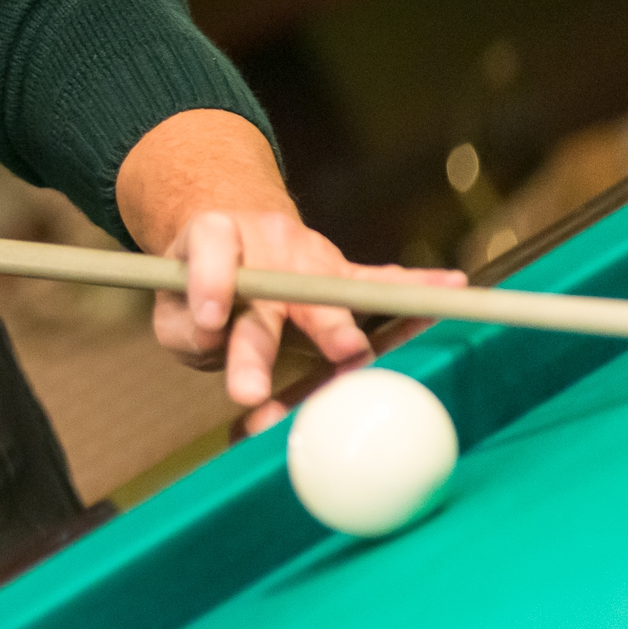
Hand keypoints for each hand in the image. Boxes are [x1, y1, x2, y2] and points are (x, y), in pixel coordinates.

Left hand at [155, 209, 465, 426]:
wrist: (232, 238)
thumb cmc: (198, 288)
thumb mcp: (177, 307)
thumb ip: (191, 338)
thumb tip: (243, 391)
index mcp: (214, 237)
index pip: (210, 245)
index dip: (209, 280)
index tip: (213, 322)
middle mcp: (266, 240)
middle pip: (270, 288)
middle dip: (265, 341)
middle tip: (257, 385)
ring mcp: (309, 255)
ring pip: (328, 293)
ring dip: (337, 327)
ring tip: (351, 353)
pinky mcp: (343, 272)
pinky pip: (381, 282)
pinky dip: (416, 287)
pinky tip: (450, 286)